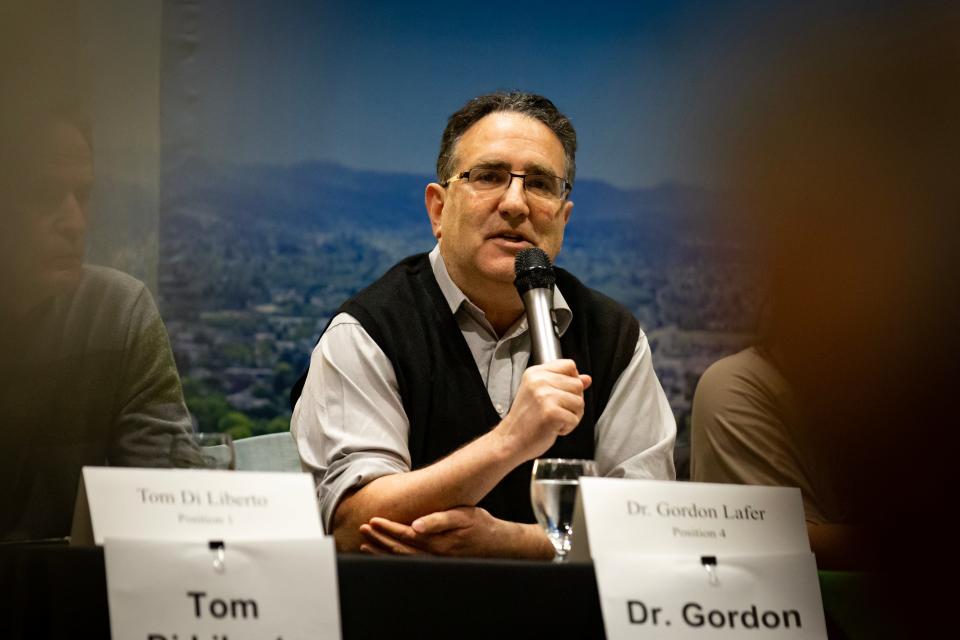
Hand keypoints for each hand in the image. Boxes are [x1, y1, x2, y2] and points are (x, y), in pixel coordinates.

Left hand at [358, 507, 553, 559]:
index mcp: (439, 543)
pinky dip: (395, 558)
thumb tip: (416, 525)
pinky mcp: (438, 563)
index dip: (387, 529)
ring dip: (383, 551)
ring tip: (366, 543)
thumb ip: (439, 520)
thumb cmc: (481, 526)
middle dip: (379, 540)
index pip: (406, 536)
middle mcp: (435, 556)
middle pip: (400, 550)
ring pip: (403, 559)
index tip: (373, 521)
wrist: (498, 545)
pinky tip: (385, 553)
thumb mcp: (463, 516)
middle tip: (362, 529)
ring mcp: (436, 562)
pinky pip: (411, 562)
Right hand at [495, 359, 591, 462]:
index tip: (562, 393)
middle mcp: (539, 381)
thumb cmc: (524, 420)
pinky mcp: (551, 412)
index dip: (572, 380)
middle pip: (577, 384)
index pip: (569, 365)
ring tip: (555, 420)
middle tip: (557, 411)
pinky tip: (553, 428)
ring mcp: (545, 396)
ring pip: (579, 402)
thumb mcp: (541, 394)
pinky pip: (575, 419)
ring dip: (572, 416)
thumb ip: (564, 383)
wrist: (510, 440)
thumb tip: (587, 379)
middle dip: (573, 402)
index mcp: (535, 373)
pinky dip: (568, 427)